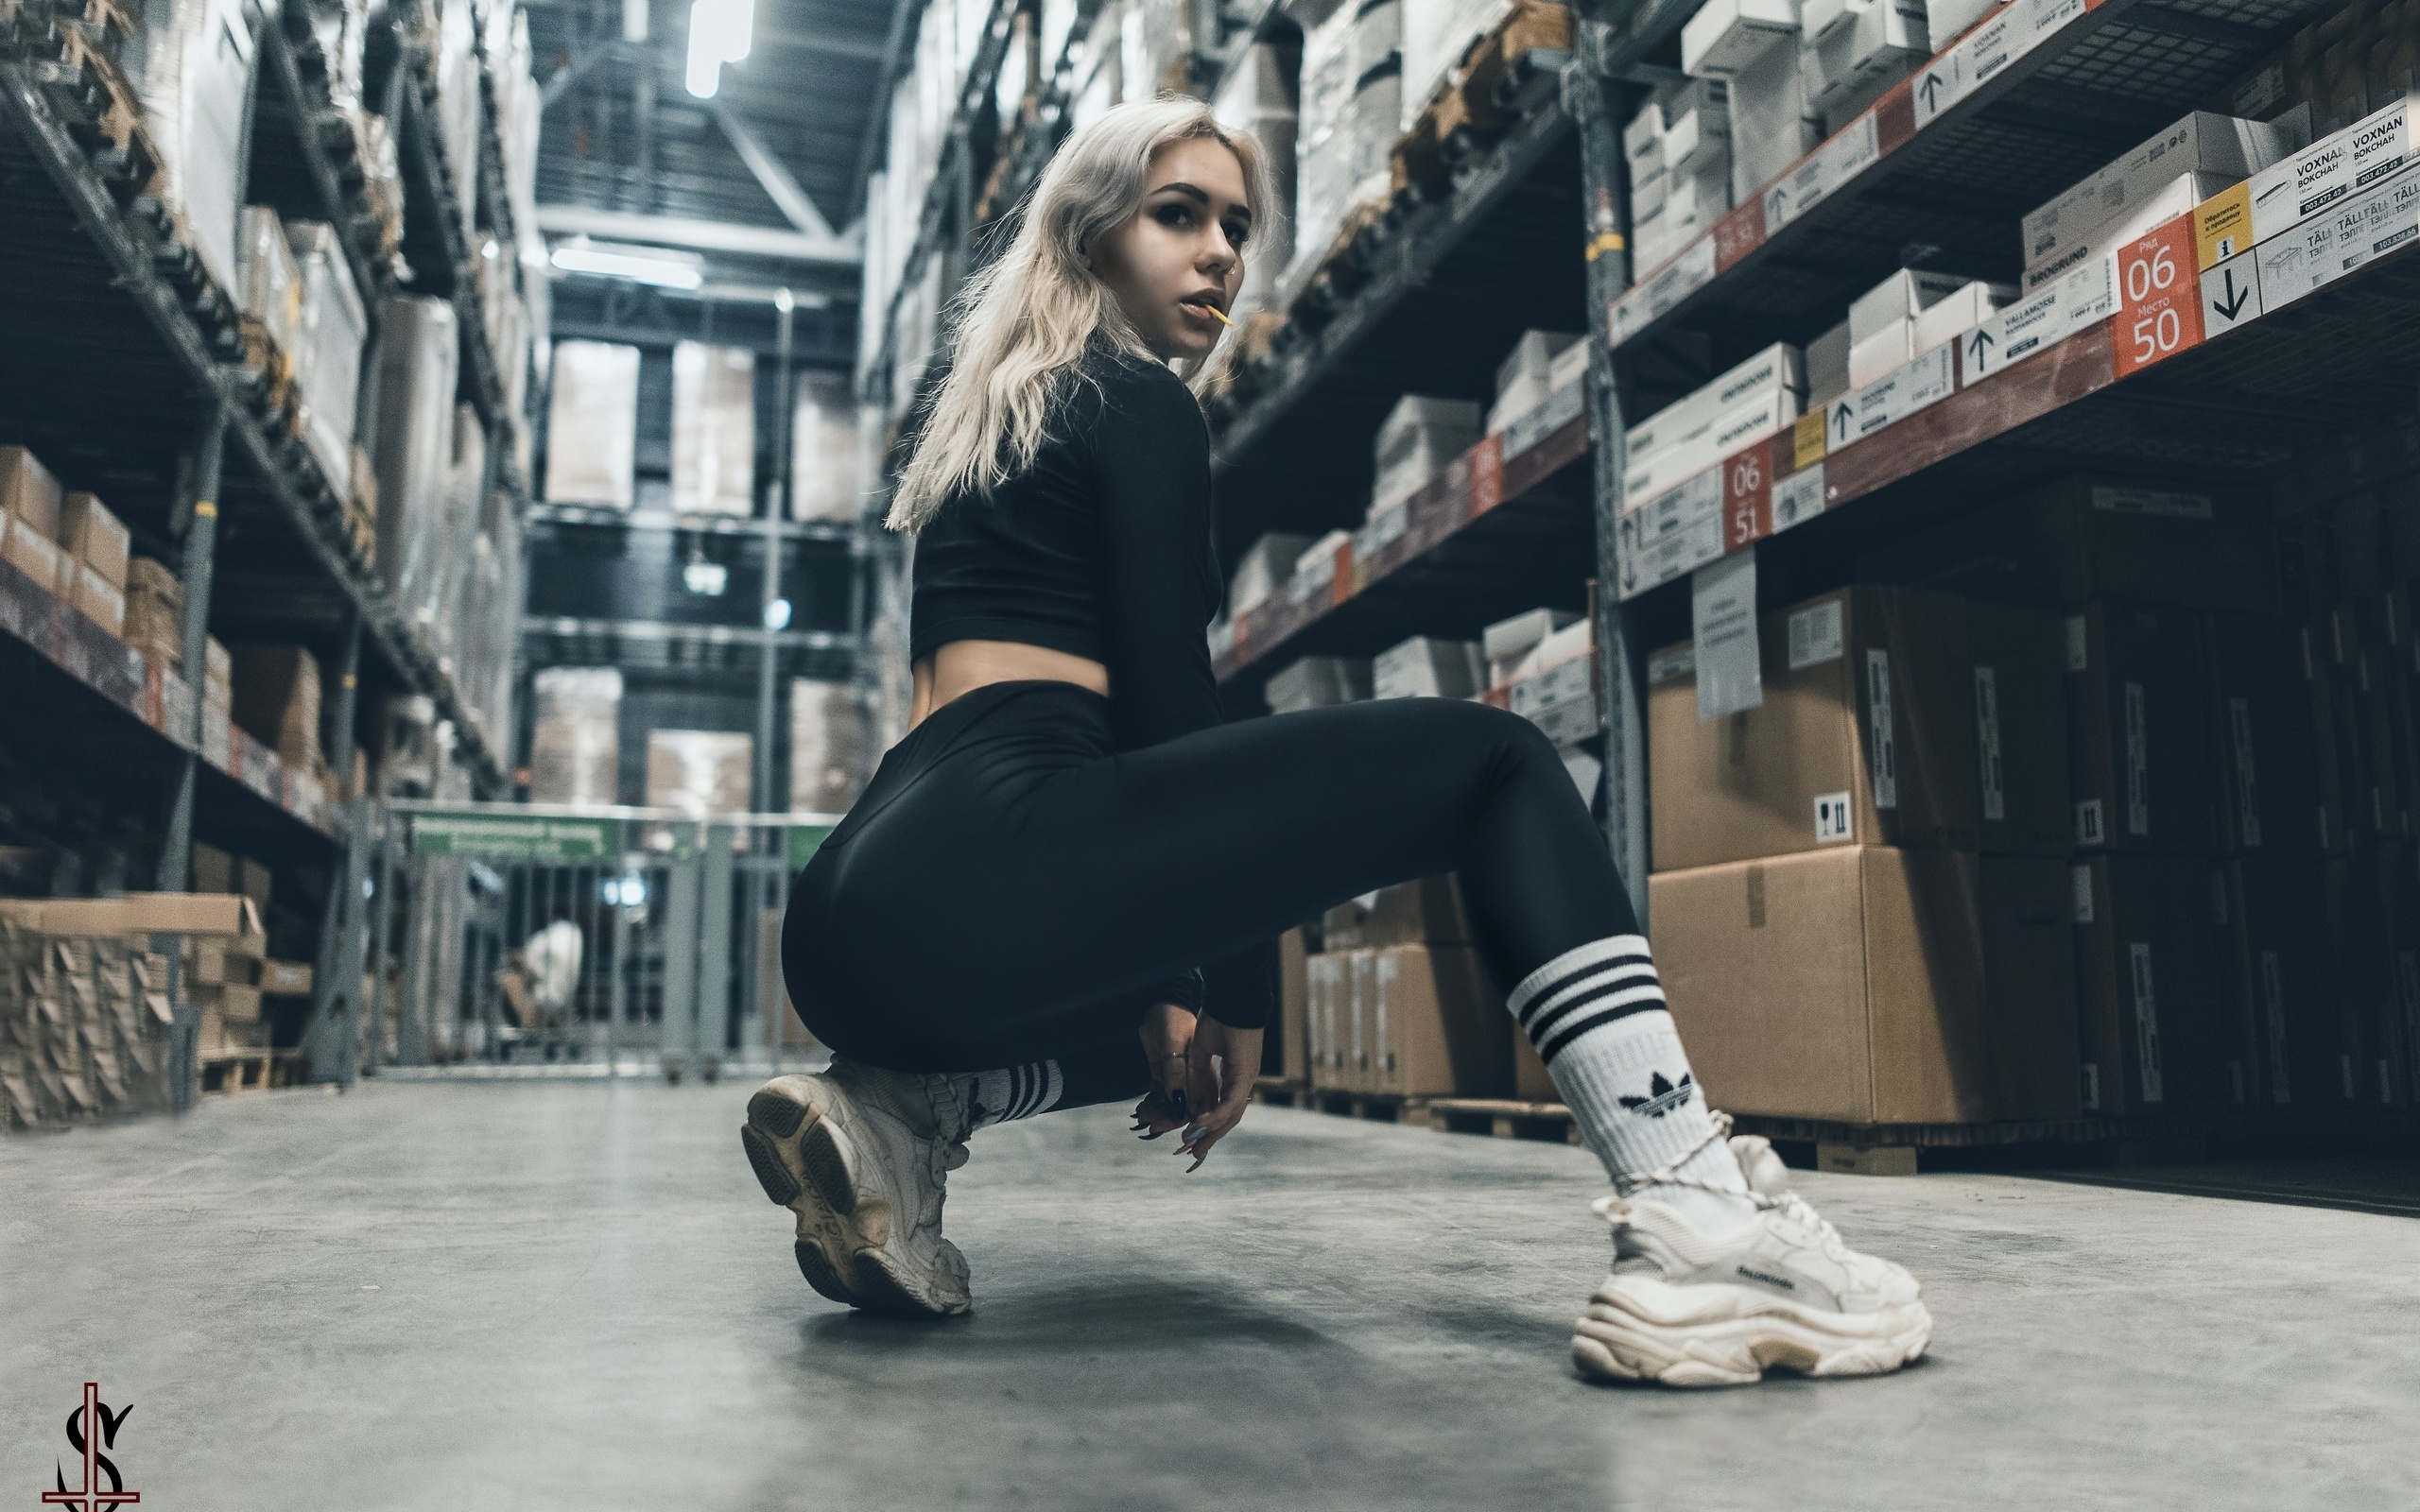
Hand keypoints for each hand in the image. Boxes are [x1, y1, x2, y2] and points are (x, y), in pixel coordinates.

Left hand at [1132, 1003, 1195, 1140]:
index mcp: (1207, 1071)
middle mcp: (1197, 1078)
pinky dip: (1152, 1105)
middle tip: (1151, 1125)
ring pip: (1174, 1107)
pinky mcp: (1166, 1074)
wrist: (1158, 1000)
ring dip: (1159, 1114)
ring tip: (1142, 1115)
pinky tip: (1140, 1109)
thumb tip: (1179, 1104)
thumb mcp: (1173, 1041)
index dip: (1195, 1125)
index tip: (1178, 1138)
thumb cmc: (1170, 1015)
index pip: (1205, 1107)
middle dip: (1171, 1122)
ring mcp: (1182, 1077)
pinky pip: (1162, 1097)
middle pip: (1189, 1111)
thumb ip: (1175, 1072)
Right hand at [1171, 1016, 1260, 1171]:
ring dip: (1210, 1132)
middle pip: (1228, 1118)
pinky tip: (1199, 1124)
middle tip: (1193, 1155)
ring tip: (1192, 1146)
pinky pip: (1230, 1101)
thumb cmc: (1218, 1018)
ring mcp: (1245, 1078)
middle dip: (1209, 1138)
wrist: (1232, 997)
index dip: (1205, 1125)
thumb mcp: (1198, 1055)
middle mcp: (1242, 1081)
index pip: (1221, 1108)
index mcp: (1233, 1076)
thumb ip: (1194, 1079)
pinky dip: (1215, 1115)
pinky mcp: (1245, 1073)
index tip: (1187, 1139)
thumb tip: (1187, 1104)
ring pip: (1230, 1115)